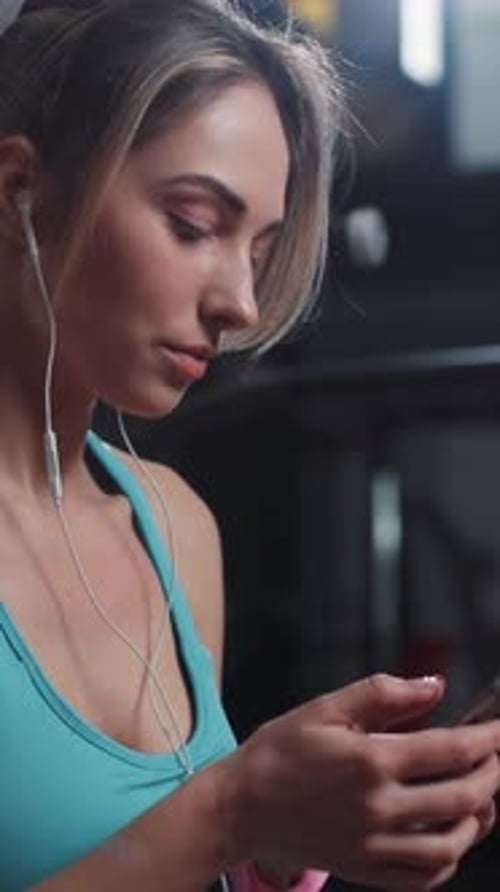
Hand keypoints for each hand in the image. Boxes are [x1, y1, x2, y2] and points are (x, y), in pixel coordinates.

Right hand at [225, 674, 499, 890]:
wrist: (240, 806)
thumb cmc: (279, 751)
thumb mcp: (326, 708)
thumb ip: (384, 694)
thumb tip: (435, 687)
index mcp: (370, 761)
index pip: (450, 751)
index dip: (486, 738)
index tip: (499, 728)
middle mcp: (378, 808)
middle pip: (460, 798)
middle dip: (491, 775)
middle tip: (495, 758)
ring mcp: (373, 845)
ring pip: (449, 845)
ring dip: (477, 820)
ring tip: (482, 798)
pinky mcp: (364, 870)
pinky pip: (422, 877)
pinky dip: (447, 859)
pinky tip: (450, 838)